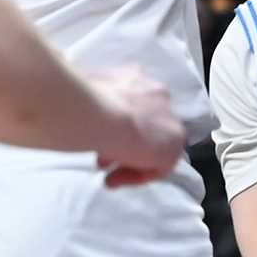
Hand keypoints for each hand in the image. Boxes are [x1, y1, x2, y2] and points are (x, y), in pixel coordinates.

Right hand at [85, 66, 184, 186]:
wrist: (99, 113)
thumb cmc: (82, 101)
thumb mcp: (84, 91)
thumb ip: (93, 98)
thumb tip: (85, 108)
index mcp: (136, 76)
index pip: (132, 106)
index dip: (113, 125)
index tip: (95, 140)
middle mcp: (158, 93)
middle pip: (144, 126)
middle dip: (123, 143)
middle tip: (101, 159)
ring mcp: (170, 119)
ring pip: (152, 145)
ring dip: (129, 160)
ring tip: (107, 175)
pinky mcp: (174, 145)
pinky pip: (158, 165)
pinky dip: (137, 175)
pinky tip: (115, 179)